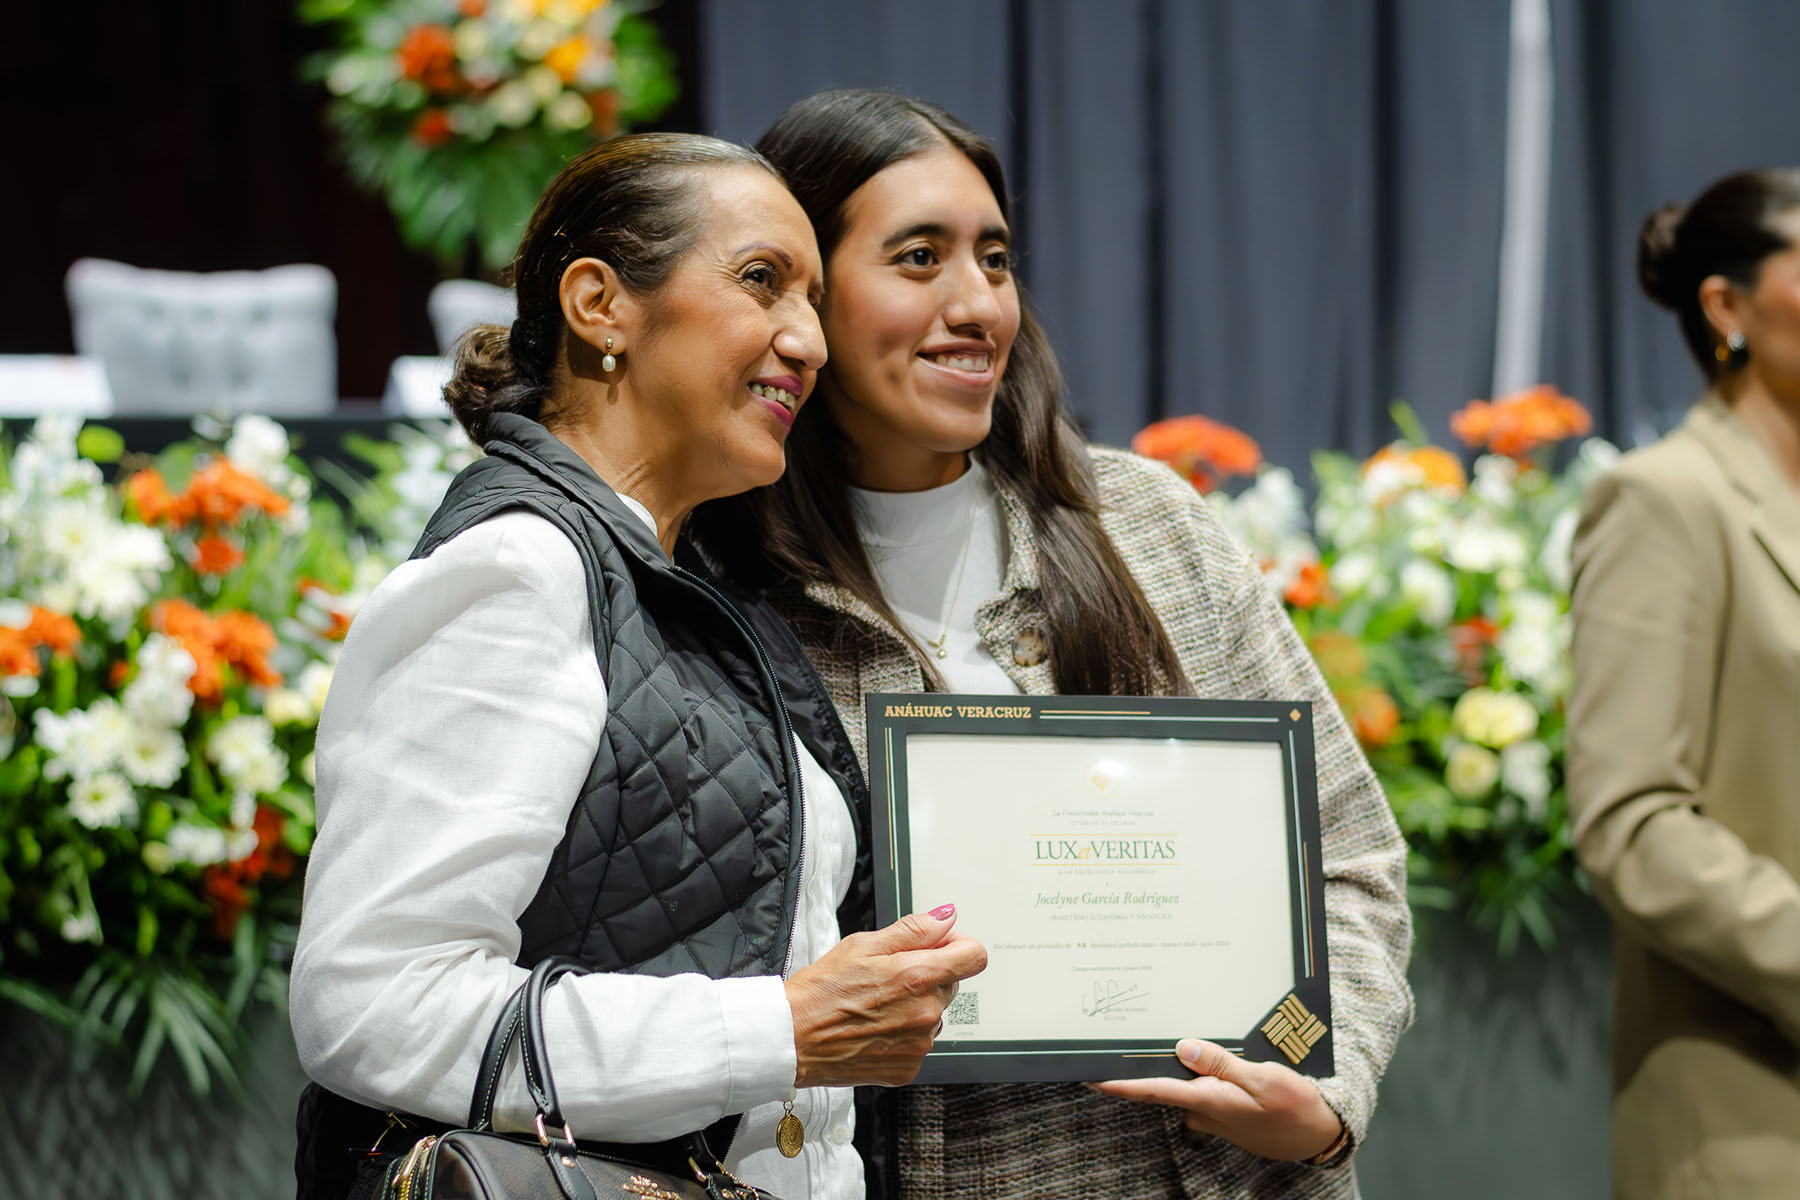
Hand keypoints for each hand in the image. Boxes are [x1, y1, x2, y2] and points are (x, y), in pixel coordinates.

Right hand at [784, 904, 987, 1087]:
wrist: (793, 1039)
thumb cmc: (821, 991)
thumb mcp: (863, 945)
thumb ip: (913, 930)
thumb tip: (946, 918)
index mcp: (919, 977)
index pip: (974, 957)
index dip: (957, 945)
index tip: (939, 946)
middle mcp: (926, 1013)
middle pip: (952, 984)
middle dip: (929, 974)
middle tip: (888, 976)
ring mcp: (919, 1045)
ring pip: (933, 1014)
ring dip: (915, 1006)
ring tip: (875, 1005)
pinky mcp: (908, 1068)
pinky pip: (918, 1042)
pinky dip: (903, 1034)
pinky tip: (874, 1028)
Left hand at [1089, 1038, 1343, 1161]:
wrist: (1317, 1135)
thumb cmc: (1294, 1107)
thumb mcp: (1263, 1078)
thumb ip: (1220, 1063)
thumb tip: (1183, 1047)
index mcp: (1208, 1100)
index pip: (1152, 1090)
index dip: (1117, 1084)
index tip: (1088, 1075)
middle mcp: (1202, 1109)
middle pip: (1162, 1082)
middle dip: (1146, 1060)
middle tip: (1128, 1032)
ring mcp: (1211, 1112)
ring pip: (1184, 1082)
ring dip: (1178, 1062)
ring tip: (1175, 1030)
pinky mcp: (1221, 1110)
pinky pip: (1200, 1086)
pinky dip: (1198, 1070)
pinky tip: (1205, 1052)